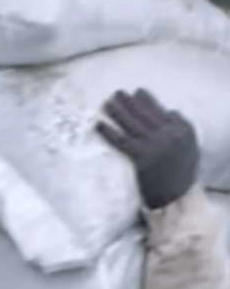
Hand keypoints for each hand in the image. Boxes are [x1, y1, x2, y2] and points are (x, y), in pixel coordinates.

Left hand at [96, 88, 199, 208]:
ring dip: (117, 111)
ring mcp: (154, 146)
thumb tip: (167, 110)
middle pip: (144, 114)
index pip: (160, 110)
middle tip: (117, 92)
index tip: (136, 91)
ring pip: (131, 124)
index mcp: (182, 130)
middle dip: (129, 102)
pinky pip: (121, 141)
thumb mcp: (189, 146)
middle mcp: (169, 135)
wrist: (177, 197)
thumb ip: (179, 127)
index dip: (147, 99)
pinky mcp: (140, 158)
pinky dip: (108, 132)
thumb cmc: (181, 170)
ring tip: (107, 103)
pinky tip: (99, 124)